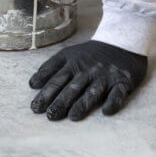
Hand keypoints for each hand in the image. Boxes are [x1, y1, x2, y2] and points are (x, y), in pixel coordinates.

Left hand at [29, 40, 146, 120]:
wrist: (123, 40)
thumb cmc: (91, 54)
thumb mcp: (69, 54)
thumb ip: (51, 67)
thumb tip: (32, 83)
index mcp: (73, 63)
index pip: (57, 80)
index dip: (45, 93)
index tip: (36, 107)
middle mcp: (88, 70)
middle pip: (72, 87)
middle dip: (61, 101)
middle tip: (50, 115)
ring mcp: (105, 75)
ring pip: (93, 91)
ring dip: (83, 104)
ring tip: (73, 116)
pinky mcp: (123, 80)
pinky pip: (118, 92)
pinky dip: (113, 102)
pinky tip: (106, 111)